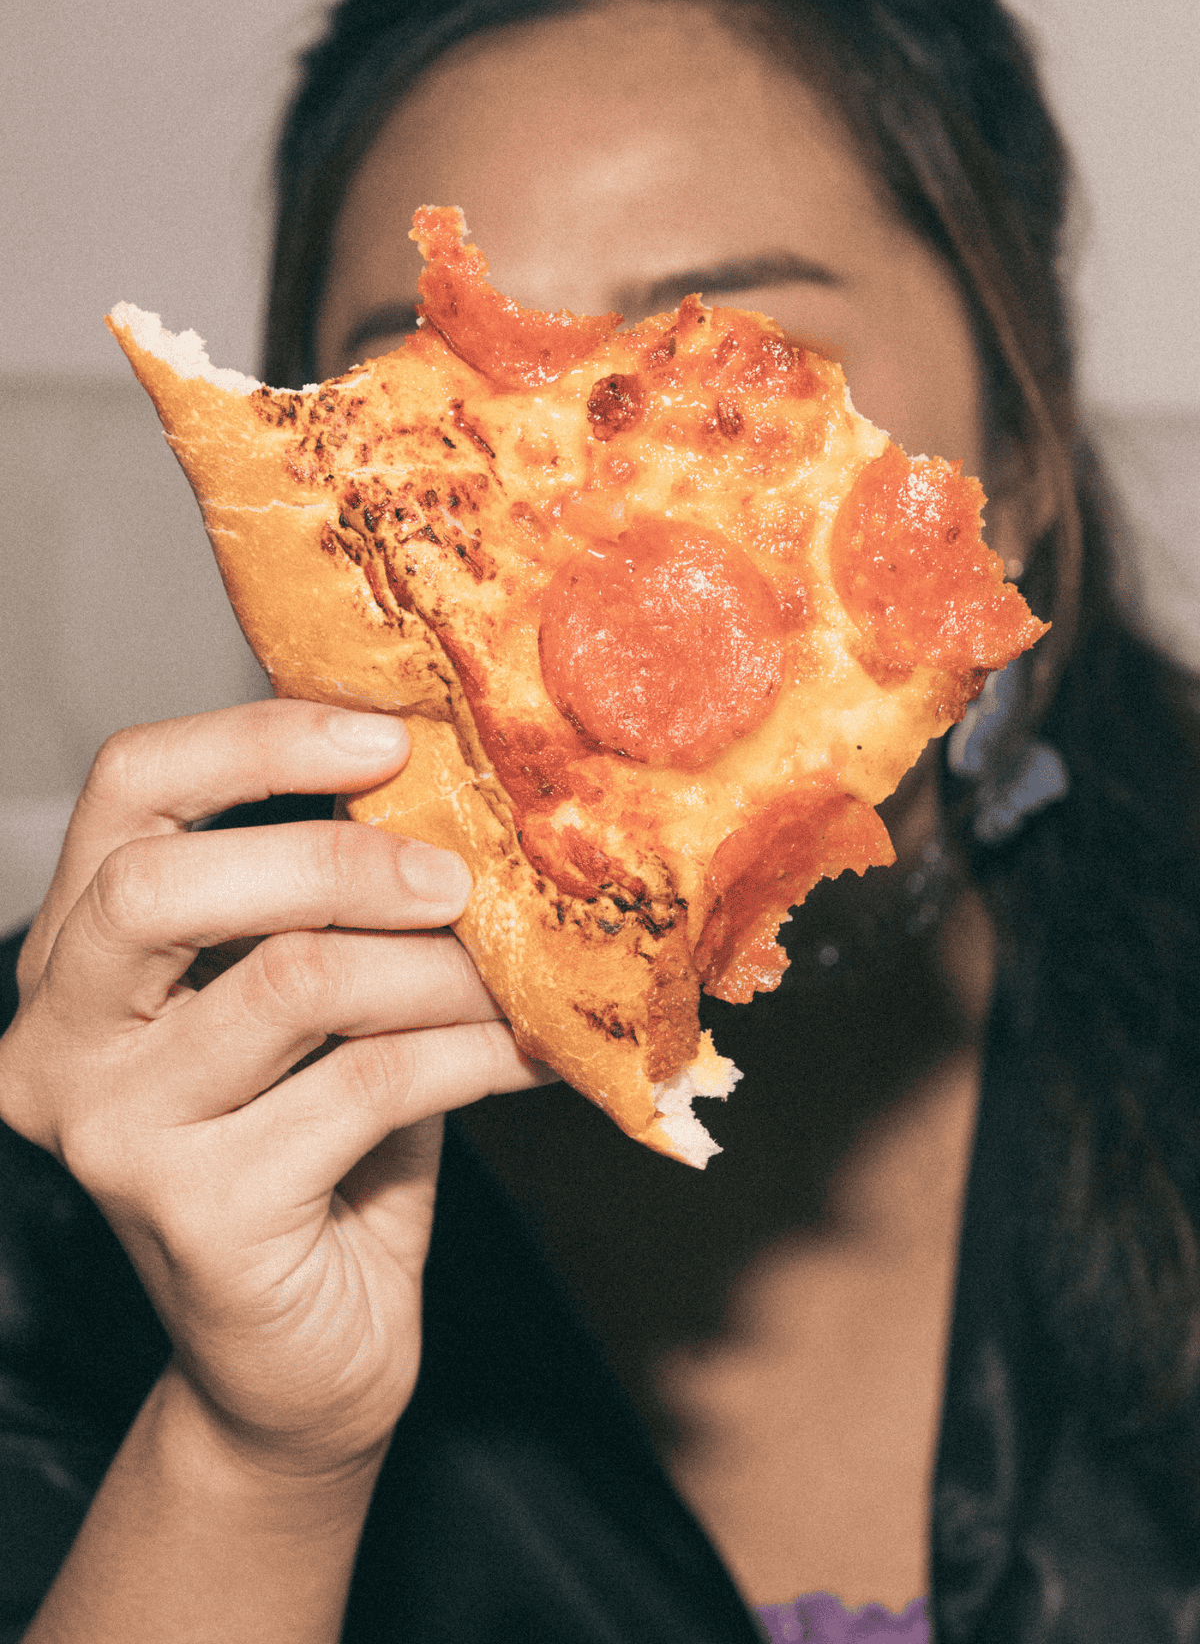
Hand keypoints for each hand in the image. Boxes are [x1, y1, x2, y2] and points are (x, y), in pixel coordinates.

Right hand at [0, 699, 553, 1481]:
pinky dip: (472, 1053)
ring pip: (293, 980)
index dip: (257, 740)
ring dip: (437, 967)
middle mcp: (57, 1039)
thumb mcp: (310, 1001)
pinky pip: (368, 1085)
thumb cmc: (314, 1153)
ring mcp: (114, 1132)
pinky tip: (531, 1053)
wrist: (297, 1361)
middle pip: (170, 881)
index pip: (126, 788)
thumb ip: (337, 902)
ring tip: (514, 977)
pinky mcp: (196, 1212)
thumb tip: (459, 781)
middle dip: (340, 859)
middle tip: (457, 875)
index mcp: (75, 954)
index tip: (388, 737)